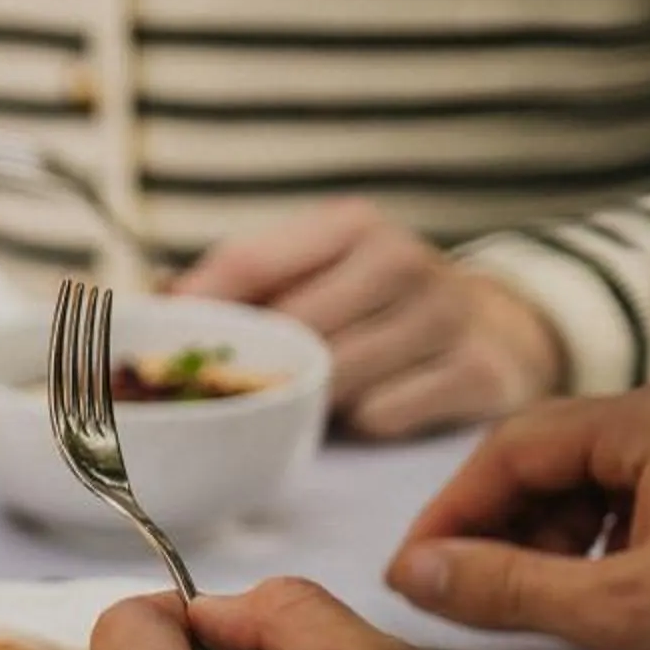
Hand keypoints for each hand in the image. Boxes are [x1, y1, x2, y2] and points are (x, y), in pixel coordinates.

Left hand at [171, 199, 563, 438]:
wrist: (502, 328)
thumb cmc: (374, 305)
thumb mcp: (315, 271)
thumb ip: (238, 284)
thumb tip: (147, 306)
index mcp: (350, 224)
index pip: (248, 262)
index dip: (198, 310)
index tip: (159, 349)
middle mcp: (403, 259)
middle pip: (291, 329)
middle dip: (256, 367)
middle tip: (228, 394)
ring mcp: (448, 315)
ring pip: (335, 377)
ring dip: (310, 401)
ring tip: (309, 399)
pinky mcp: (481, 373)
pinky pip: (383, 416)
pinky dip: (363, 424)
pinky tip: (369, 411)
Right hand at [387, 379, 649, 649]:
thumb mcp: (624, 613)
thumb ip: (505, 588)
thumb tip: (415, 575)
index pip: (511, 448)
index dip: (448, 514)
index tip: (411, 573)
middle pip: (552, 457)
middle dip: (496, 527)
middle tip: (457, 591)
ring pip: (594, 480)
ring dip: (546, 540)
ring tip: (525, 602)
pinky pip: (640, 499)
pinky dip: (599, 545)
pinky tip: (593, 594)